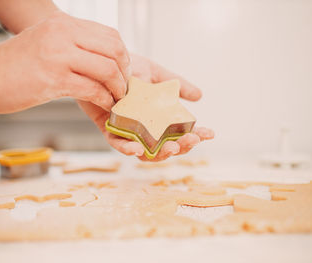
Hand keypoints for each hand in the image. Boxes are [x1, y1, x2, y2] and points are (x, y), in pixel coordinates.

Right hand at [0, 11, 129, 112]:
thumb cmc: (17, 63)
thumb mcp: (48, 41)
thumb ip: (74, 43)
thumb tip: (104, 56)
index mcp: (64, 24)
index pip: (110, 35)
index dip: (123, 56)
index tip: (123, 72)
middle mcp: (63, 35)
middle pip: (114, 50)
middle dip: (124, 72)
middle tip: (123, 87)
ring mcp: (58, 55)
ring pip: (107, 69)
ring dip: (117, 88)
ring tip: (116, 98)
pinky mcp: (53, 79)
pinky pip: (93, 89)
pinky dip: (105, 100)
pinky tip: (105, 106)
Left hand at [78, 54, 213, 160]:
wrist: (101, 60)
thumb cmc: (128, 68)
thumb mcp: (156, 74)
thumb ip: (176, 85)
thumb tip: (199, 96)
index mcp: (158, 118)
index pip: (181, 132)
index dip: (196, 135)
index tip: (210, 133)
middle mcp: (145, 127)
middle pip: (165, 147)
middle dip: (181, 147)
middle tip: (191, 140)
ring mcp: (128, 130)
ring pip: (145, 151)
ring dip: (159, 154)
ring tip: (171, 148)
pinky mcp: (109, 128)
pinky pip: (117, 143)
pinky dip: (127, 148)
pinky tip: (138, 148)